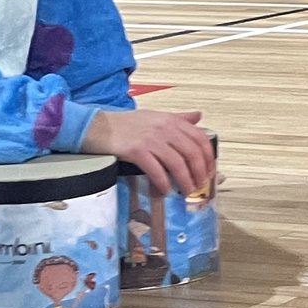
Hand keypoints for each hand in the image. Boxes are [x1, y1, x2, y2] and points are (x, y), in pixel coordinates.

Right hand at [83, 107, 214, 197]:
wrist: (97, 126)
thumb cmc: (126, 124)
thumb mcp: (155, 116)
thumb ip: (178, 118)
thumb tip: (199, 116)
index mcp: (172, 120)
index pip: (200, 138)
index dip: (208, 157)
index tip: (210, 171)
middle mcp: (165, 128)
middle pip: (192, 153)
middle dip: (200, 172)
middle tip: (200, 185)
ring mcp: (151, 139)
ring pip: (177, 164)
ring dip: (185, 181)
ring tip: (187, 191)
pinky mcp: (136, 151)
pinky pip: (156, 170)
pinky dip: (163, 183)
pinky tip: (165, 191)